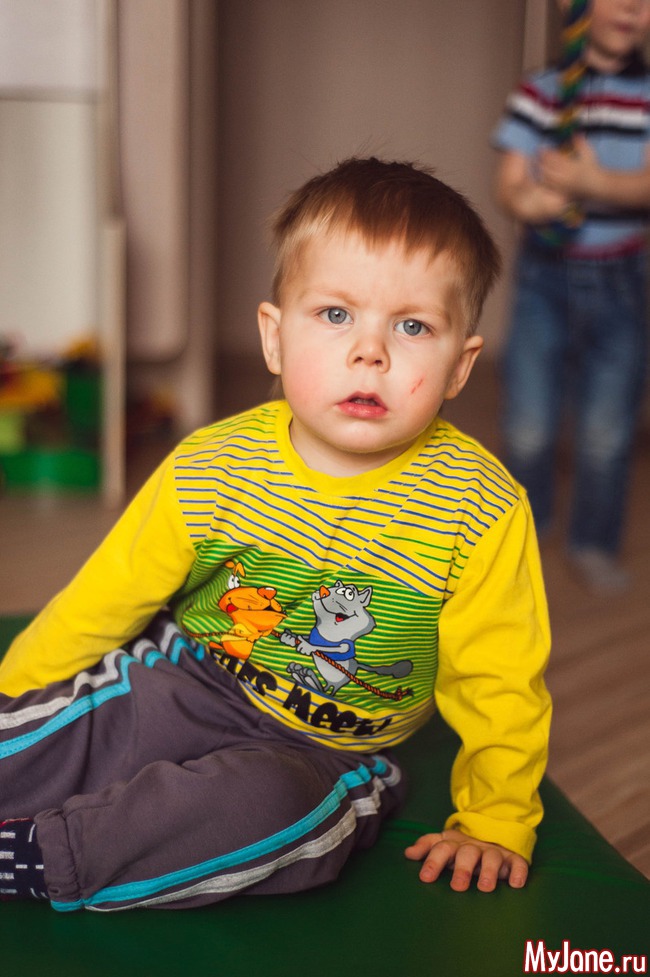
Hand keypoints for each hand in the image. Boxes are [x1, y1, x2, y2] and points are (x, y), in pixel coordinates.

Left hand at [404, 828, 528, 891]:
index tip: (425, 878)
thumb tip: (408, 853)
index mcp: (456, 845)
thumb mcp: (445, 844)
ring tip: (485, 887)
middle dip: (462, 869)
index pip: (442, 849)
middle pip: (467, 854)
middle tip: (457, 887)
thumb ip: (427, 847)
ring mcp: (494, 852)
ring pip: (492, 858)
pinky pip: (518, 863)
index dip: (433, 861)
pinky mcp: (513, 858)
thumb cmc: (463, 847)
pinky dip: (518, 872)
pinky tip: (515, 884)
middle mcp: (475, 847)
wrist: (495, 832)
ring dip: (489, 871)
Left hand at [538, 135, 599, 199]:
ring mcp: (563, 186)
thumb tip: (575, 133)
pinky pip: (550, 188)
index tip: (541, 149)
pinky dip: (544, 182)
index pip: (555, 159)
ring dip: (540, 171)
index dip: (546, 153)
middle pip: (548, 169)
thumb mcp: (589, 154)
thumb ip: (581, 144)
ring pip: (547, 179)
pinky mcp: (562, 193)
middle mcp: (567, 177)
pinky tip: (541, 176)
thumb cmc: (593, 168)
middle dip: (540, 162)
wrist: (597, 186)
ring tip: (537, 165)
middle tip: (535, 156)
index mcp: (572, 167)